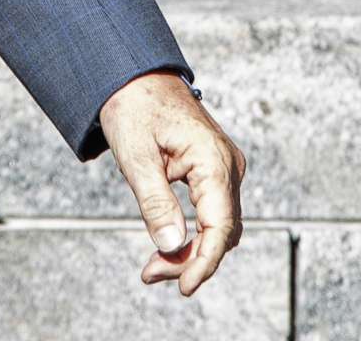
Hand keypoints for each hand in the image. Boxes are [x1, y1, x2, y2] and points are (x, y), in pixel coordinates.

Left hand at [98, 70, 245, 297]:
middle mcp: (228, 165)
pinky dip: (192, 232)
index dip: (204, 262)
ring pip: (218, 224)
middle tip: (150, 274)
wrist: (133, 73)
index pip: (220, 226)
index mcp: (213, 159)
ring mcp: (224, 167)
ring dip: (191, 249)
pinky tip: (168, 245)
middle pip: (222, 230)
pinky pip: (211, 211)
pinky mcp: (214, 169)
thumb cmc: (133, 106)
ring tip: (153, 268)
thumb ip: (155, 202)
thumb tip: (173, 247)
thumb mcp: (135, 156)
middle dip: (191, 260)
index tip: (184, 287)